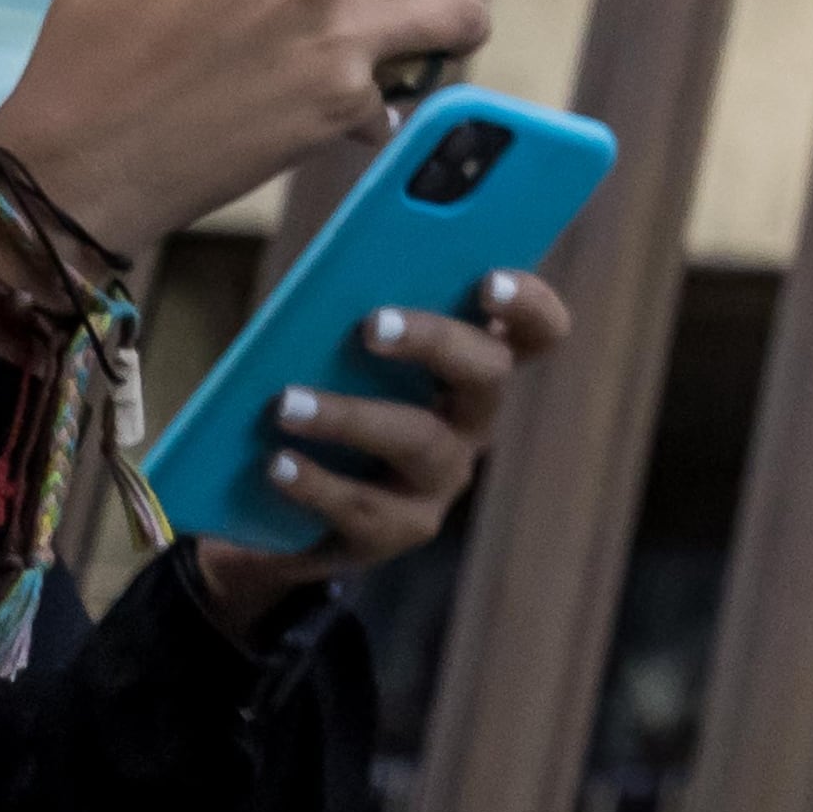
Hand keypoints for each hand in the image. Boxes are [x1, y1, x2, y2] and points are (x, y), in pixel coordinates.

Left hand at [189, 268, 569, 615]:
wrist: (275, 506)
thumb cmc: (324, 397)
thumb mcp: (344, 353)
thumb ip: (355, 314)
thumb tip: (327, 286)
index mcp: (472, 363)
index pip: (537, 332)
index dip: (528, 304)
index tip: (489, 281)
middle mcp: (474, 420)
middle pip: (488, 374)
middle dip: (436, 342)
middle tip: (372, 326)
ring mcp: (441, 479)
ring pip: (419, 440)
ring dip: (351, 417)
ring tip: (287, 403)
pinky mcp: (396, 529)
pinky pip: (364, 507)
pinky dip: (316, 482)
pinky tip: (276, 464)